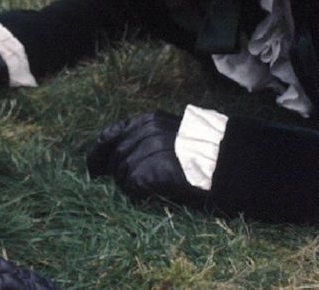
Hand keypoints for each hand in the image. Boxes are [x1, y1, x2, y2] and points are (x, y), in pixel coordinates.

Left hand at [86, 110, 207, 205]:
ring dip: (129, 185)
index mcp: (149, 120)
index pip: (111, 133)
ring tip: (145, 191)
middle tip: (121, 185)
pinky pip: (132, 187)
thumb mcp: (173, 134)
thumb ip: (147, 138)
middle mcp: (145, 131)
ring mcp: (147, 150)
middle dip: (114, 172)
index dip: (98, 151)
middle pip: (115, 156)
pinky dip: (137, 195)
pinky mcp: (149, 171)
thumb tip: (118, 156)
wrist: (224, 163)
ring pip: (122, 173)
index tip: (93, 167)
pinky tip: (148, 197)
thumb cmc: (204, 152)